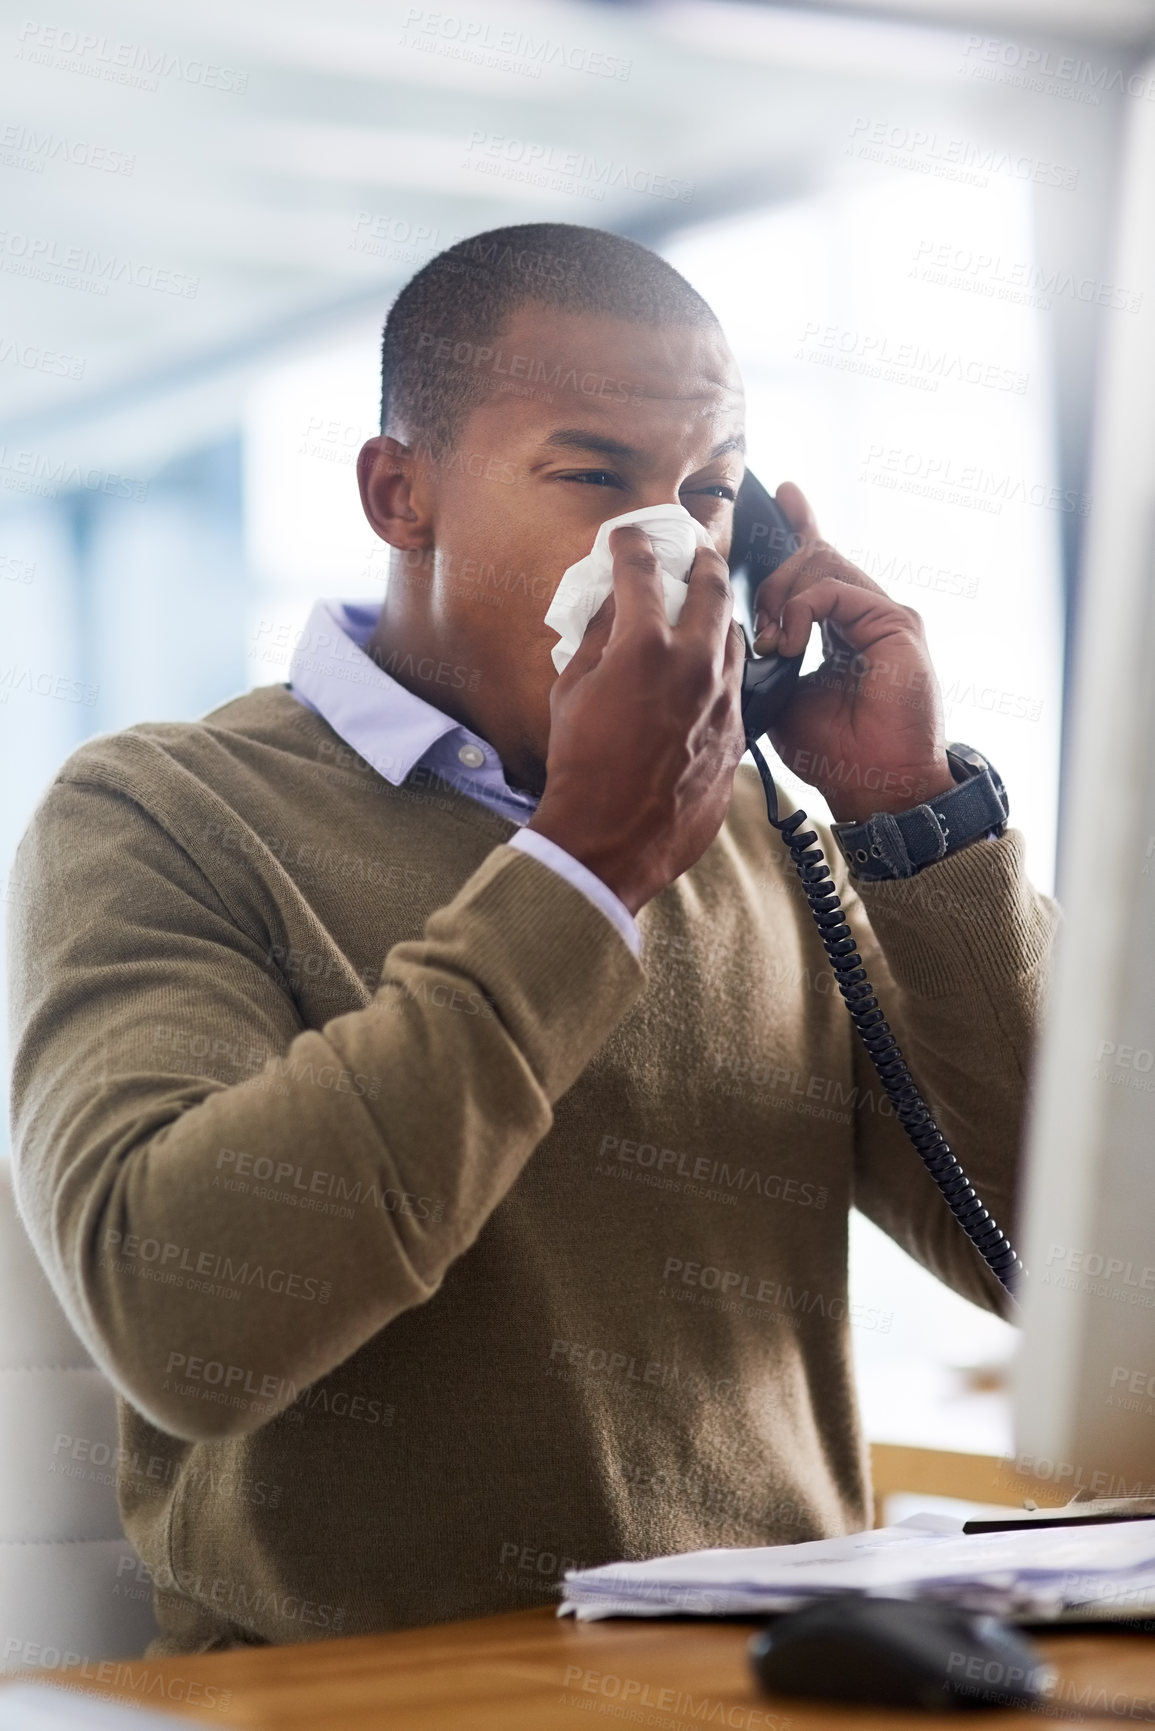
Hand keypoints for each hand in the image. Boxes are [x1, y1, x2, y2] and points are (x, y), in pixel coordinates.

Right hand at [528, 526, 746, 915]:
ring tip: (704, 610)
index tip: (627, 536)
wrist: (610, 839)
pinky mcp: (735, 734)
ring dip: (719, 615)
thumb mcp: (572, 691)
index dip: (632, 543)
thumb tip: (612, 606)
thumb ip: (597, 639)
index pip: (643, 569)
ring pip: (734, 636)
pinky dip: (720, 668)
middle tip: (692, 550)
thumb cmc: (581, 766)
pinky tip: (705, 672)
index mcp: (645, 647)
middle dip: (700, 558)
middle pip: (712, 586)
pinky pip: (735, 685)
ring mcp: (722, 700)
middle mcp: (694, 665)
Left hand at [752, 483, 953, 822]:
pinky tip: (789, 642)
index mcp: (840, 630)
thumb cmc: (834, 754)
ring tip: (773, 639)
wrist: (877, 786)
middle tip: (758, 616)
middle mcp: (865, 615)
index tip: (779, 498)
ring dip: (782, 593)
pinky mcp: (896, 621)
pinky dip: (801, 609)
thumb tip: (735, 634)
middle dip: (775, 569)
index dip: (800, 528)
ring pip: (822, 564)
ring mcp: (882, 615)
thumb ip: (765, 659)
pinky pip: (834, 589)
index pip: (818, 567)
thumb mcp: (781, 697)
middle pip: (817, 555)